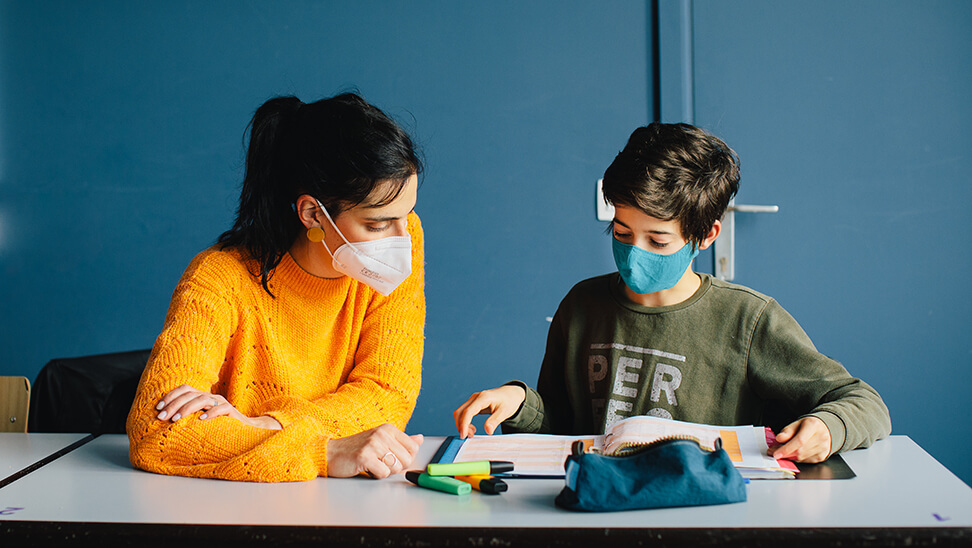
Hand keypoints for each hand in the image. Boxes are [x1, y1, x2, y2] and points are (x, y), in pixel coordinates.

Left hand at [154, 385, 280, 429]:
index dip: (170, 396)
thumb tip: (164, 421)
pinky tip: (201, 420)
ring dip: (186, 409)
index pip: (184, 389)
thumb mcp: (200, 420)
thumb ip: (188, 418)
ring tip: (176, 419)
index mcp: (202, 396)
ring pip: (202, 399)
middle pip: (189, 394)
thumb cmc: (218, 427)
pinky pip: (221, 408)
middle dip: (173, 405)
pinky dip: (210, 413)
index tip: (158, 408)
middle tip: (162, 417)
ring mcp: (221, 403)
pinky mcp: (231, 411)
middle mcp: (210, 397)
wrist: (245, 430)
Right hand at [325, 424, 422, 478]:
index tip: (392, 459)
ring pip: (396, 468)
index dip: (405, 459)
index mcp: (389, 429)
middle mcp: (382, 434)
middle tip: (381, 463)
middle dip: (396, 468)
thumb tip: (420, 439)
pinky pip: (383, 474)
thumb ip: (401, 441)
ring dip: (385, 471)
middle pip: (407, 460)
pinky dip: (375, 475)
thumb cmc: (357, 449)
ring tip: (372, 464)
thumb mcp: (381, 440)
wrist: (331, 453)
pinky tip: (366, 468)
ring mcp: (373, 444)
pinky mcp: (364, 456)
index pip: (413, 448)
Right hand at [453, 385, 525, 438]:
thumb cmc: (508, 402)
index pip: (468, 412)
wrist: (511, 394)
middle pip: (460, 411)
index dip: (464, 424)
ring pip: (460, 412)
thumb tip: (488, 431)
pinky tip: (472, 428)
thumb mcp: (504, 412)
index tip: (464, 435)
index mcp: (483, 398)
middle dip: (461, 425)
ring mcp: (473, 399)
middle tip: (469, 436)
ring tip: (472, 433)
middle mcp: (476, 397)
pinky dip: (465, 422)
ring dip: (462, 424)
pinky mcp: (473, 403)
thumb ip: (495, 420)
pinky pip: (464, 412)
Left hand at [770, 416, 831, 462]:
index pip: (799, 440)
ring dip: (790, 456)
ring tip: (783, 451)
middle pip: (800, 451)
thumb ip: (787, 431)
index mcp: (813, 425)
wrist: (824, 429)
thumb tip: (779, 439)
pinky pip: (805, 461)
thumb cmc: (808, 426)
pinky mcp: (822, 456)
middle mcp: (821, 437)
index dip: (786, 449)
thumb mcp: (797, 423)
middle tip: (774, 451)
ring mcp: (823, 448)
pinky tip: (795, 452)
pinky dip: (797, 458)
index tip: (775, 453)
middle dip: (785, 453)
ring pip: (801, 458)